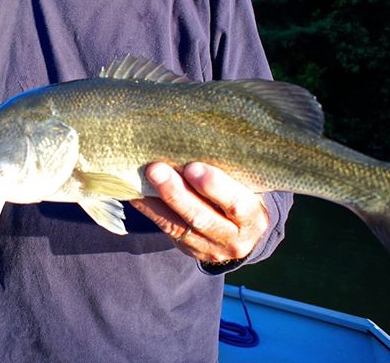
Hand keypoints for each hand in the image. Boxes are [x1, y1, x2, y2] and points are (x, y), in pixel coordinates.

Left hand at [130, 162, 268, 262]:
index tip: (192, 167)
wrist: (244, 231)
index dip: (214, 187)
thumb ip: (230, 172)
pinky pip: (166, 229)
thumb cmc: (244, 194)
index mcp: (254, 217)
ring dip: (156, 200)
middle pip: (201, 217)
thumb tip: (194, 140)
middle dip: (176, 193)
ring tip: (141, 178)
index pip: (236, 204)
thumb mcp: (247, 186)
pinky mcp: (190, 250)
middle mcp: (234, 239)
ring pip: (178, 226)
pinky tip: (134, 193)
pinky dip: (149, 209)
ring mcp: (210, 249)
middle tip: (156, 169)